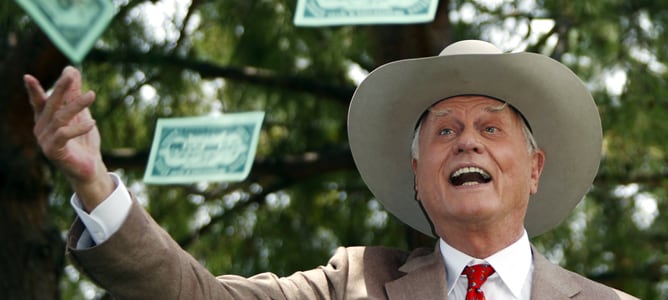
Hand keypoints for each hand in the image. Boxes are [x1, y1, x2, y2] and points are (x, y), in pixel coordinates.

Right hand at [24, 66, 113, 210]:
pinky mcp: (53, 151)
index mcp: (45, 119)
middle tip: (71, 74)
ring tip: (93, 94)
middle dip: (61, 88)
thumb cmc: (83, 140)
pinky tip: (93, 122)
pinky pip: (64, 135)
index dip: (33, 90)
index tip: (27, 77)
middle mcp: (42, 128)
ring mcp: (45, 140)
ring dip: (77, 104)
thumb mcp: (81, 114)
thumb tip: (71, 68)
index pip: (39, 102)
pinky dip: (78, 127)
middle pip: (51, 105)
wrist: (90, 167)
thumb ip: (74, 93)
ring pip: (60, 118)